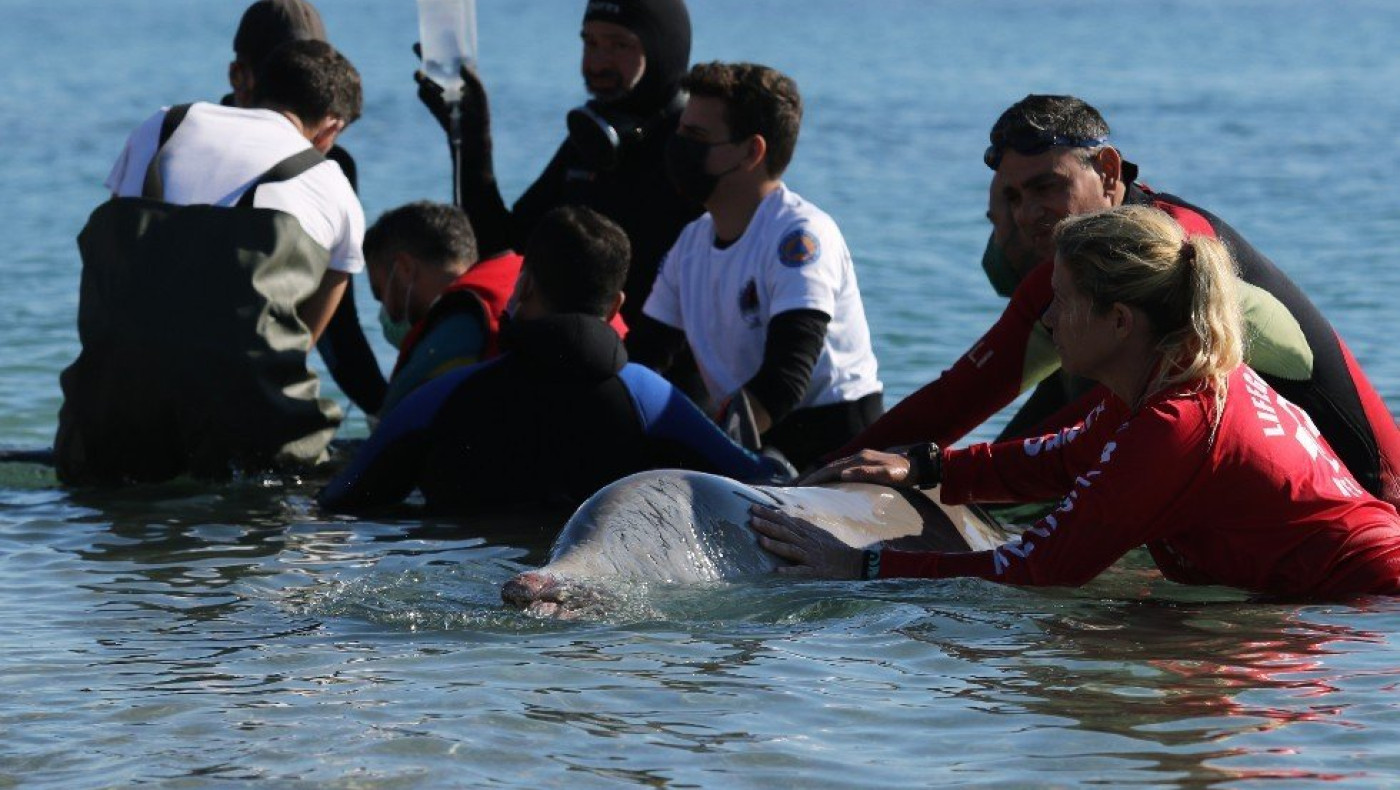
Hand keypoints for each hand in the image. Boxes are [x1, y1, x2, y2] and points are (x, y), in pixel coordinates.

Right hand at [413, 44, 490, 136]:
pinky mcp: (434, 105)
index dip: (447, 46)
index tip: (439, 35)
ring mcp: (442, 93)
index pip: (456, 57)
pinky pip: (424, 94)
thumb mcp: (480, 97)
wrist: (470, 142)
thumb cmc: (479, 117)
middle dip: (426, 55)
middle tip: (417, 46)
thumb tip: (463, 65)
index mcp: (466, 77)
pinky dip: (423, 92)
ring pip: (427, 79)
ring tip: (419, 73)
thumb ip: (474, 81)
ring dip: (421, 74)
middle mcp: (453, 83)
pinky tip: (424, 90)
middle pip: (437, 64)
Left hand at [749, 505, 863, 578]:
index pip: (784, 520)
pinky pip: (802, 571)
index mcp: (806, 532)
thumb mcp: (816, 532)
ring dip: (776, 545)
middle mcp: (807, 542)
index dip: (769, 514)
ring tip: (761, 541)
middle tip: (752, 519)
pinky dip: (790, 571)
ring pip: (791, 549)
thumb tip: (781, 515)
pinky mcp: (815, 571)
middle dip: (768, 526)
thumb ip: (798, 524)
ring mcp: (811, 556)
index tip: (753, 507)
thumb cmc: (832, 547)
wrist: (854, 562)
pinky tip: (778, 572)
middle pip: (785, 532)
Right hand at [796, 449, 911, 486]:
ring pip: (834, 469)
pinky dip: (831, 477)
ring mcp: (860, 459)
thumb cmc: (904, 473)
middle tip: (796, 488)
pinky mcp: (864, 464)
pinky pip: (842, 470)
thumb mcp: (888, 474)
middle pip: (829, 468)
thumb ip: (867, 473)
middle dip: (812, 478)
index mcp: (859, 460)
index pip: (831, 470)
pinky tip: (828, 484)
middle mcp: (857, 457)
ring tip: (807, 488)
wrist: (917, 464)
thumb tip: (843, 474)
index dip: (816, 478)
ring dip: (820, 477)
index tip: (801, 486)